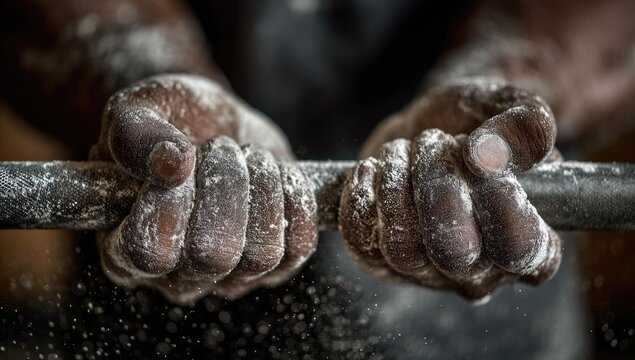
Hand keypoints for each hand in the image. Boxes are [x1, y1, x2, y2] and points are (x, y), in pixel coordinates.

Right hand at [91, 74, 317, 303]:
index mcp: (125, 249)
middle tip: (219, 146)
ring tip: (246, 156)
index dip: (170, 205)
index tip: (180, 163)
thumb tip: (170, 166)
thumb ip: (134, 133)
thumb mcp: (137, 109)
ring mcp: (230, 277)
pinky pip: (299, 245)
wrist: (216, 125)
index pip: (149, 252)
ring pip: (262, 252)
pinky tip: (276, 171)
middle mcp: (177, 276)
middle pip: (213, 254)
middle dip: (226, 183)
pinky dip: (295, 196)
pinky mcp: (276, 265)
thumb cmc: (168, 123)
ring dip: (261, 186)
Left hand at [339, 77, 561, 300]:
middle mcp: (482, 272)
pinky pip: (362, 243)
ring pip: (403, 249)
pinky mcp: (383, 262)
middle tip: (434, 141)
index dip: (499, 200)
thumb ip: (524, 124)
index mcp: (533, 245)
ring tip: (404, 148)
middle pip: (454, 252)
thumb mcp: (508, 107)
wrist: (429, 126)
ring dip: (397, 185)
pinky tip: (371, 168)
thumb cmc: (477, 122)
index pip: (521, 247)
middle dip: (438, 186)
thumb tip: (494, 154)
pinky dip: (360, 198)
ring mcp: (429, 274)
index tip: (476, 153)